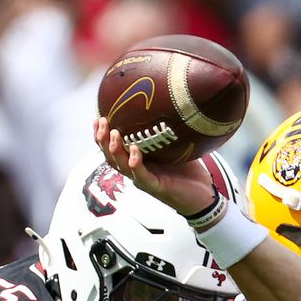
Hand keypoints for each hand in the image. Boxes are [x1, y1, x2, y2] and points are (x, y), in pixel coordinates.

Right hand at [94, 116, 215, 215]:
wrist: (204, 196)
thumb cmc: (188, 171)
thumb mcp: (174, 146)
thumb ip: (165, 131)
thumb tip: (165, 104)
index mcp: (138, 160)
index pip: (113, 147)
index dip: (101, 135)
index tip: (97, 118)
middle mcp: (136, 170)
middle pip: (111, 156)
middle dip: (102, 139)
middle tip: (101, 122)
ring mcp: (144, 179)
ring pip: (122, 166)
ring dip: (115, 150)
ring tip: (114, 133)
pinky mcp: (156, 187)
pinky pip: (141, 176)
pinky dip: (136, 164)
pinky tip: (134, 151)